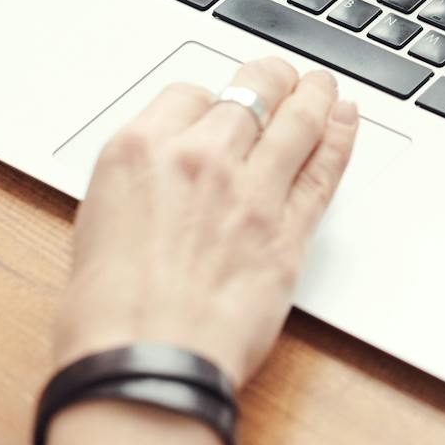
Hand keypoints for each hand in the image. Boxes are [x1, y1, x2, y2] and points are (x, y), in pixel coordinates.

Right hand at [52, 59, 357, 388]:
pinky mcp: (289, 230)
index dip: (207, 100)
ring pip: (297, 119)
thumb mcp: (97, 226)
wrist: (142, 366)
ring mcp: (251, 191)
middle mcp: (200, 157)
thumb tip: (164, 183)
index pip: (188, 93)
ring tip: (321, 85)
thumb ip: (141, 189)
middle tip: (278, 78)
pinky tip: (346, 121)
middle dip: (268, 79)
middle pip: (250, 91)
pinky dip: (341, 137)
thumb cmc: (106, 315)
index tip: (215, 109)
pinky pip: (324, 169)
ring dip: (314, 95)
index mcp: (139, 150)